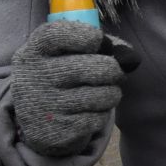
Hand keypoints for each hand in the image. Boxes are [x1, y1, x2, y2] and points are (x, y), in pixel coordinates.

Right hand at [8, 20, 138, 157]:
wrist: (34, 119)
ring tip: (102, 92)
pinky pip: (98, 118)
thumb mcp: (66, 53)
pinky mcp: (57, 130)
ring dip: (111, 93)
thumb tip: (131, 57)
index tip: (100, 42)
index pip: (59, 34)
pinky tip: (90, 110)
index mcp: (35, 50)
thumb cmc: (59, 74)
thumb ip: (98, 45)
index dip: (88, 36)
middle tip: (113, 73)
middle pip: (98, 68)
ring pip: (104, 95)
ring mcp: (46, 105)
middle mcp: (36, 76)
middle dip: (114, 70)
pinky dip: (102, 114)